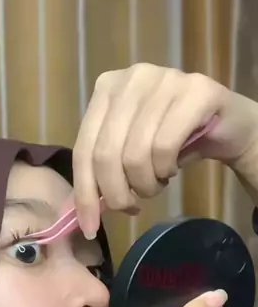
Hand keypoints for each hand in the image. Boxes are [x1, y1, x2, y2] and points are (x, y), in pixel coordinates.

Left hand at [73, 63, 257, 236]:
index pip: (84, 148)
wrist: (225, 125)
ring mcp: (164, 79)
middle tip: (132, 207)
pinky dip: (166, 169)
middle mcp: (131, 78)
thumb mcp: (129, 154)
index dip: (85, 193)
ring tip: (157, 182)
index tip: (90, 227)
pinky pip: (165, 147)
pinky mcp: (195, 91)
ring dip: (146, 184)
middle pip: (106, 154)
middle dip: (117, 194)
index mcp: (107, 88)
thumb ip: (102, 172)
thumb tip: (80, 213)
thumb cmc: (171, 141)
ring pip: (135, 154)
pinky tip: (172, 168)